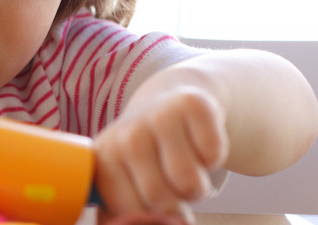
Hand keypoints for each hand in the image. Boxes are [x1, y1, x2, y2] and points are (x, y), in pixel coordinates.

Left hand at [93, 86, 228, 222]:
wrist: (168, 104)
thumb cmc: (145, 155)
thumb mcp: (123, 180)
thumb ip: (121, 212)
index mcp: (104, 160)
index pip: (129, 213)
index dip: (150, 219)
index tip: (152, 207)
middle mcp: (126, 136)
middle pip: (160, 201)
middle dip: (175, 204)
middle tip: (170, 183)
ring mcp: (157, 117)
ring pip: (189, 184)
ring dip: (196, 186)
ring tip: (183, 167)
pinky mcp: (191, 105)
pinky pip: (213, 155)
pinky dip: (213, 159)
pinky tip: (196, 144)